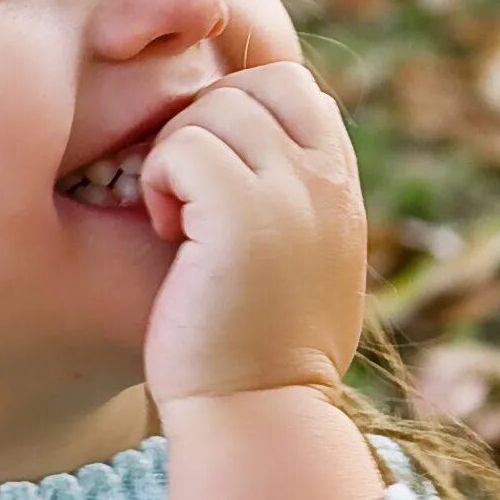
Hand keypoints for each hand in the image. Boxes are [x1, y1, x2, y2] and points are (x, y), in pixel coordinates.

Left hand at [135, 60, 367, 407]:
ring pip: (212, 108)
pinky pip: (183, 146)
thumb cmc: (259, 349)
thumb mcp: (299, 258)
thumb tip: (252, 139)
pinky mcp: (240, 214)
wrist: (257, 415)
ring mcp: (290, 193)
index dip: (238, 113)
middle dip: (203, 126)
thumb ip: (292, 195)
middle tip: (188, 198)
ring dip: (176, 155)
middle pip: (252, 84)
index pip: (292, 86)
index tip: (213, 179)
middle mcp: (327, 180)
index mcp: (341, 186)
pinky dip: (158, 181)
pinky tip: (164, 233)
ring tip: (176, 221)